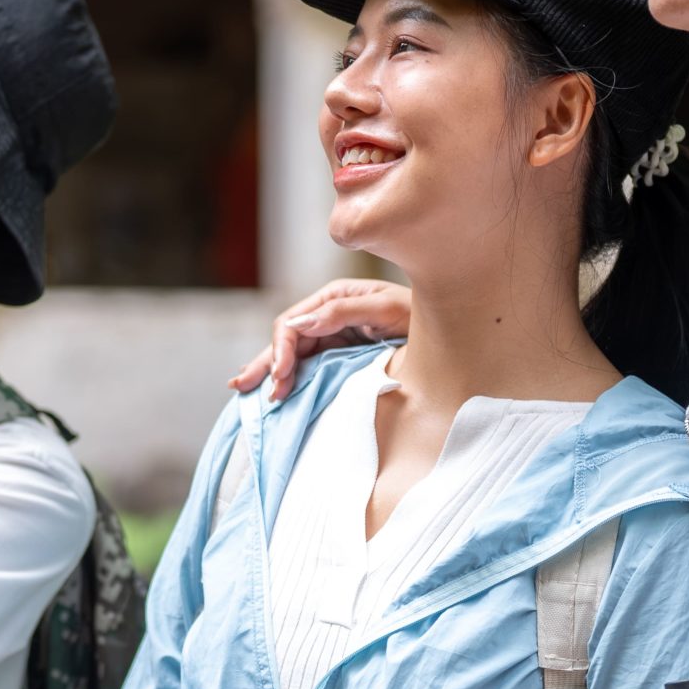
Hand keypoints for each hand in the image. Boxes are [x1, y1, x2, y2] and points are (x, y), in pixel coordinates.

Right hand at [228, 278, 411, 401]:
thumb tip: (299, 323)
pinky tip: (272, 388)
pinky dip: (289, 377)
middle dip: (265, 363)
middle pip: (286, 340)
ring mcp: (332, 336)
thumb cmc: (418, 313)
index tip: (279, 376)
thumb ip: (341, 313)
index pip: (293, 324)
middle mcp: (327, 315)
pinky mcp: (340, 354)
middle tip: (242, 386)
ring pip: (293, 355)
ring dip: (271, 372)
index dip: (281, 350)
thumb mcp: (383, 309)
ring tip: (244, 390)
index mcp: (333, 298)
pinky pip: (309, 366)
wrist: (447, 329)